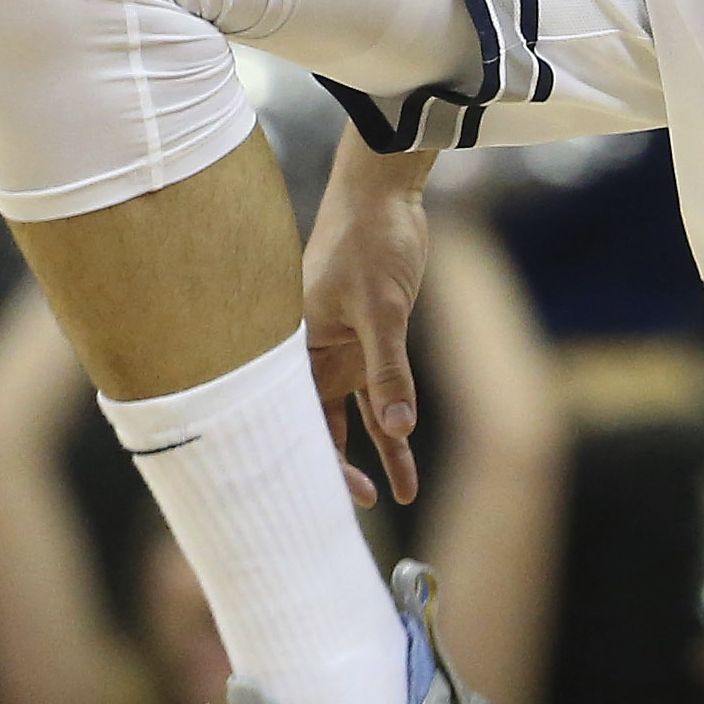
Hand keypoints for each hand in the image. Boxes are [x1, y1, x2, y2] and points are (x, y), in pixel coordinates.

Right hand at [302, 139, 441, 504]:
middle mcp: (312, 355)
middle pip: (318, 424)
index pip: (297, 418)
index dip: (314, 459)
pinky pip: (380, 394)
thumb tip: (399, 428)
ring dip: (373, 453)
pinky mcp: (370, 343)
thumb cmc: (369, 240)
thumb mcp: (382, 308)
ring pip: (352, 416)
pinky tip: (407, 456)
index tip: (337, 495)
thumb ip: (389, 368)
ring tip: (396, 496)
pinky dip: (393, 423)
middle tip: (359, 509)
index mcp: (296, 346)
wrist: (386, 195)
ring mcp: (341, 350)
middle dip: (336, 468)